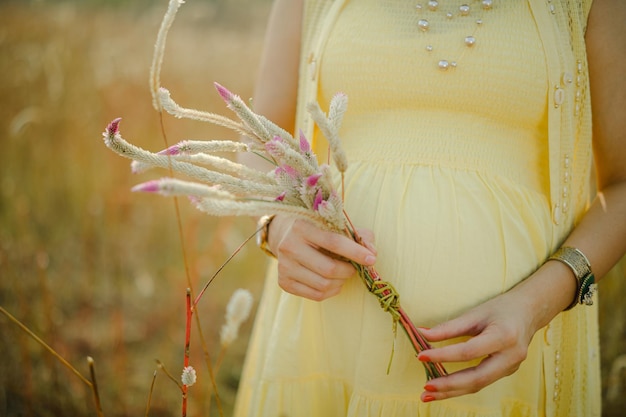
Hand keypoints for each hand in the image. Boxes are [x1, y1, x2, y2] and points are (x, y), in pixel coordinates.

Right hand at [268, 215, 376, 300]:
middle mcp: (289, 246)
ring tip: (343, 274)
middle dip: (348, 271)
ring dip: (341, 282)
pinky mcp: (284, 282)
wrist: (284, 236)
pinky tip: (333, 282)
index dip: (355, 252)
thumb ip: (358, 235)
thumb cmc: (316, 230)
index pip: (333, 242)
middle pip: (328, 269)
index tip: (371, 259)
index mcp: (301, 227)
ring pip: (323, 285)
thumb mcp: (334, 224)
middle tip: (354, 268)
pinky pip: (316, 295)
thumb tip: (372, 253)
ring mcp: (284, 267)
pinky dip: (331, 291)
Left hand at [415, 290, 537, 400]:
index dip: (443, 355)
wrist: (529, 312)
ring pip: (479, 385)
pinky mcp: (507, 372)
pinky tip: (445, 388)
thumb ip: (449, 327)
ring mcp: (511, 368)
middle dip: (449, 385)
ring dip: (452, 391)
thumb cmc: (502, 308)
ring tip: (429, 394)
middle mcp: (511, 356)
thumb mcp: (475, 313)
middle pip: (476, 378)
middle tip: (426, 387)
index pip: (468, 352)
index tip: (421, 356)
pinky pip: (482, 382)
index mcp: (504, 337)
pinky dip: (462, 386)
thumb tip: (422, 333)